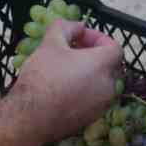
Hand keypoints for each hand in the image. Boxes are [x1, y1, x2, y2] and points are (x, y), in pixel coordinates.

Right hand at [10, 20, 122, 143]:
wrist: (30, 118)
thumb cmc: (42, 78)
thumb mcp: (50, 43)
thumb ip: (67, 27)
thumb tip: (78, 26)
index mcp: (102, 66)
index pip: (114, 47)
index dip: (98, 38)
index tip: (79, 37)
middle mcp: (108, 86)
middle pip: (111, 65)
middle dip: (95, 54)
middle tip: (73, 50)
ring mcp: (101, 105)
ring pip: (104, 83)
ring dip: (91, 72)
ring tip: (67, 69)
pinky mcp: (92, 118)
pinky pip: (95, 98)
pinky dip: (86, 89)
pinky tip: (64, 88)